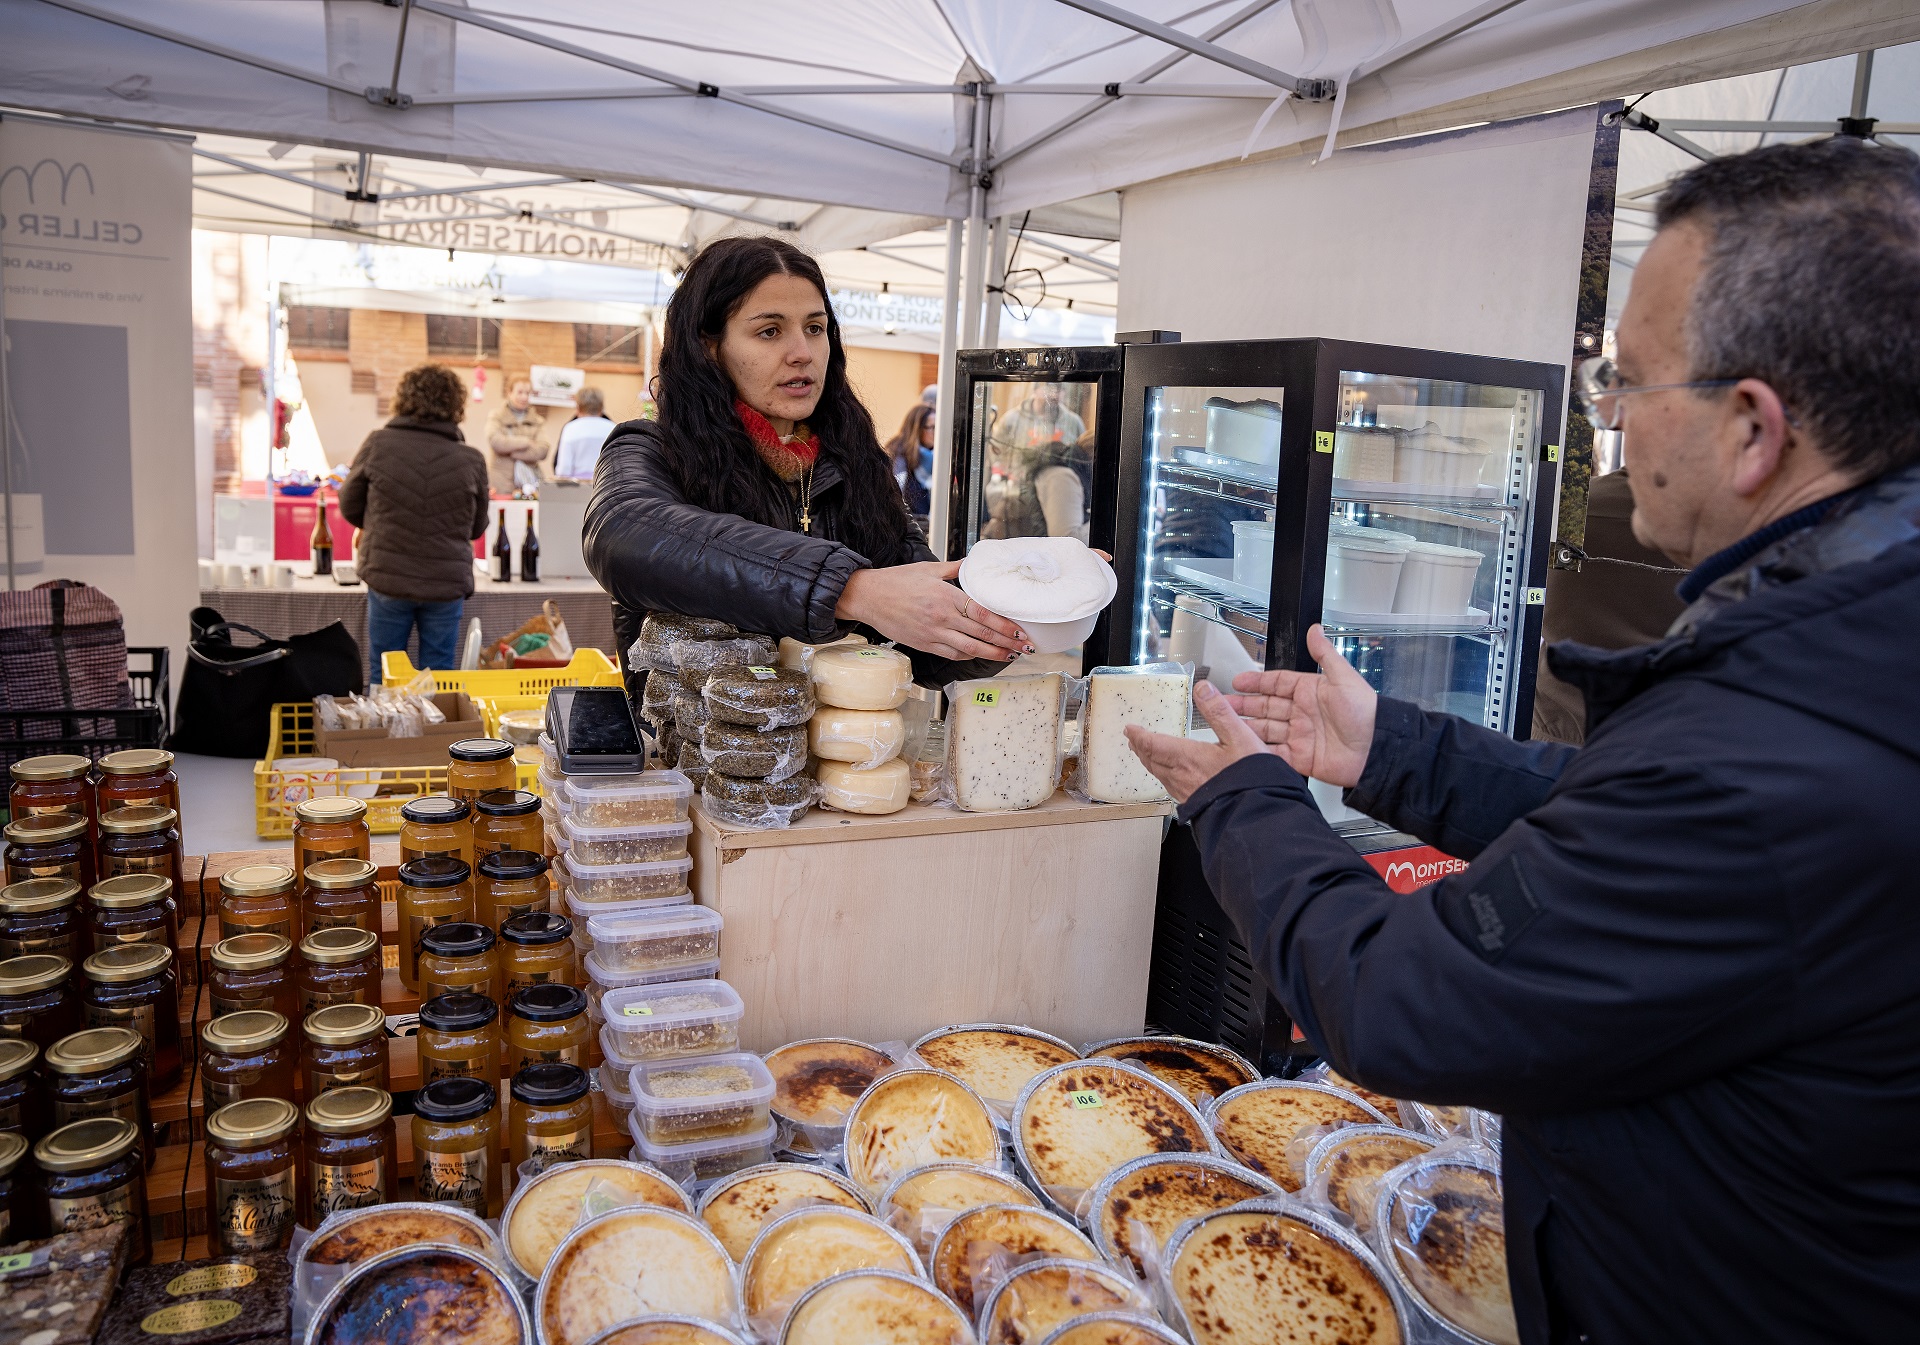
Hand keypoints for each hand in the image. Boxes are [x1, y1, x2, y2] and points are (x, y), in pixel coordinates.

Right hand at [836, 561, 1031, 660]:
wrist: (868, 597)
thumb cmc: (896, 581)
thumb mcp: (928, 568)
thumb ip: (955, 568)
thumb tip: (973, 562)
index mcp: (946, 596)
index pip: (983, 614)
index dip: (1004, 625)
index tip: (1018, 630)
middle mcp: (942, 617)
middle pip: (982, 635)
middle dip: (1006, 642)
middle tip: (1023, 646)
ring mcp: (933, 633)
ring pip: (969, 649)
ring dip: (992, 654)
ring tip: (1009, 655)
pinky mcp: (924, 644)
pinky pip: (952, 654)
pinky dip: (969, 656)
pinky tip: (980, 654)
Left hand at [1125, 680, 1268, 803]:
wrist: (1254, 815)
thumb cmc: (1248, 779)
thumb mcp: (1239, 737)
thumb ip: (1219, 711)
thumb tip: (1203, 688)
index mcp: (1186, 757)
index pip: (1152, 744)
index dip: (1139, 735)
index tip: (1130, 728)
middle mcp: (1180, 776)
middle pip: (1151, 759)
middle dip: (1140, 747)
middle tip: (1133, 740)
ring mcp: (1185, 792)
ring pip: (1159, 774)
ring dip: (1149, 761)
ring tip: (1146, 755)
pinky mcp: (1193, 803)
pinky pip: (1169, 786)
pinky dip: (1162, 775)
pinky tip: (1170, 777)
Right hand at [1224, 623, 1376, 786]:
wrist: (1376, 749)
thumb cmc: (1365, 712)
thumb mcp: (1344, 678)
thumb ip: (1325, 654)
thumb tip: (1315, 629)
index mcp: (1310, 692)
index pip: (1277, 684)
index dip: (1256, 682)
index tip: (1237, 681)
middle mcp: (1303, 713)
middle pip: (1266, 707)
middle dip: (1243, 705)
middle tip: (1221, 703)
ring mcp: (1300, 735)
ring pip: (1266, 729)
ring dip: (1246, 726)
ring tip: (1226, 724)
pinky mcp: (1301, 758)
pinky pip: (1275, 753)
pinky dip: (1259, 751)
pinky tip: (1245, 747)